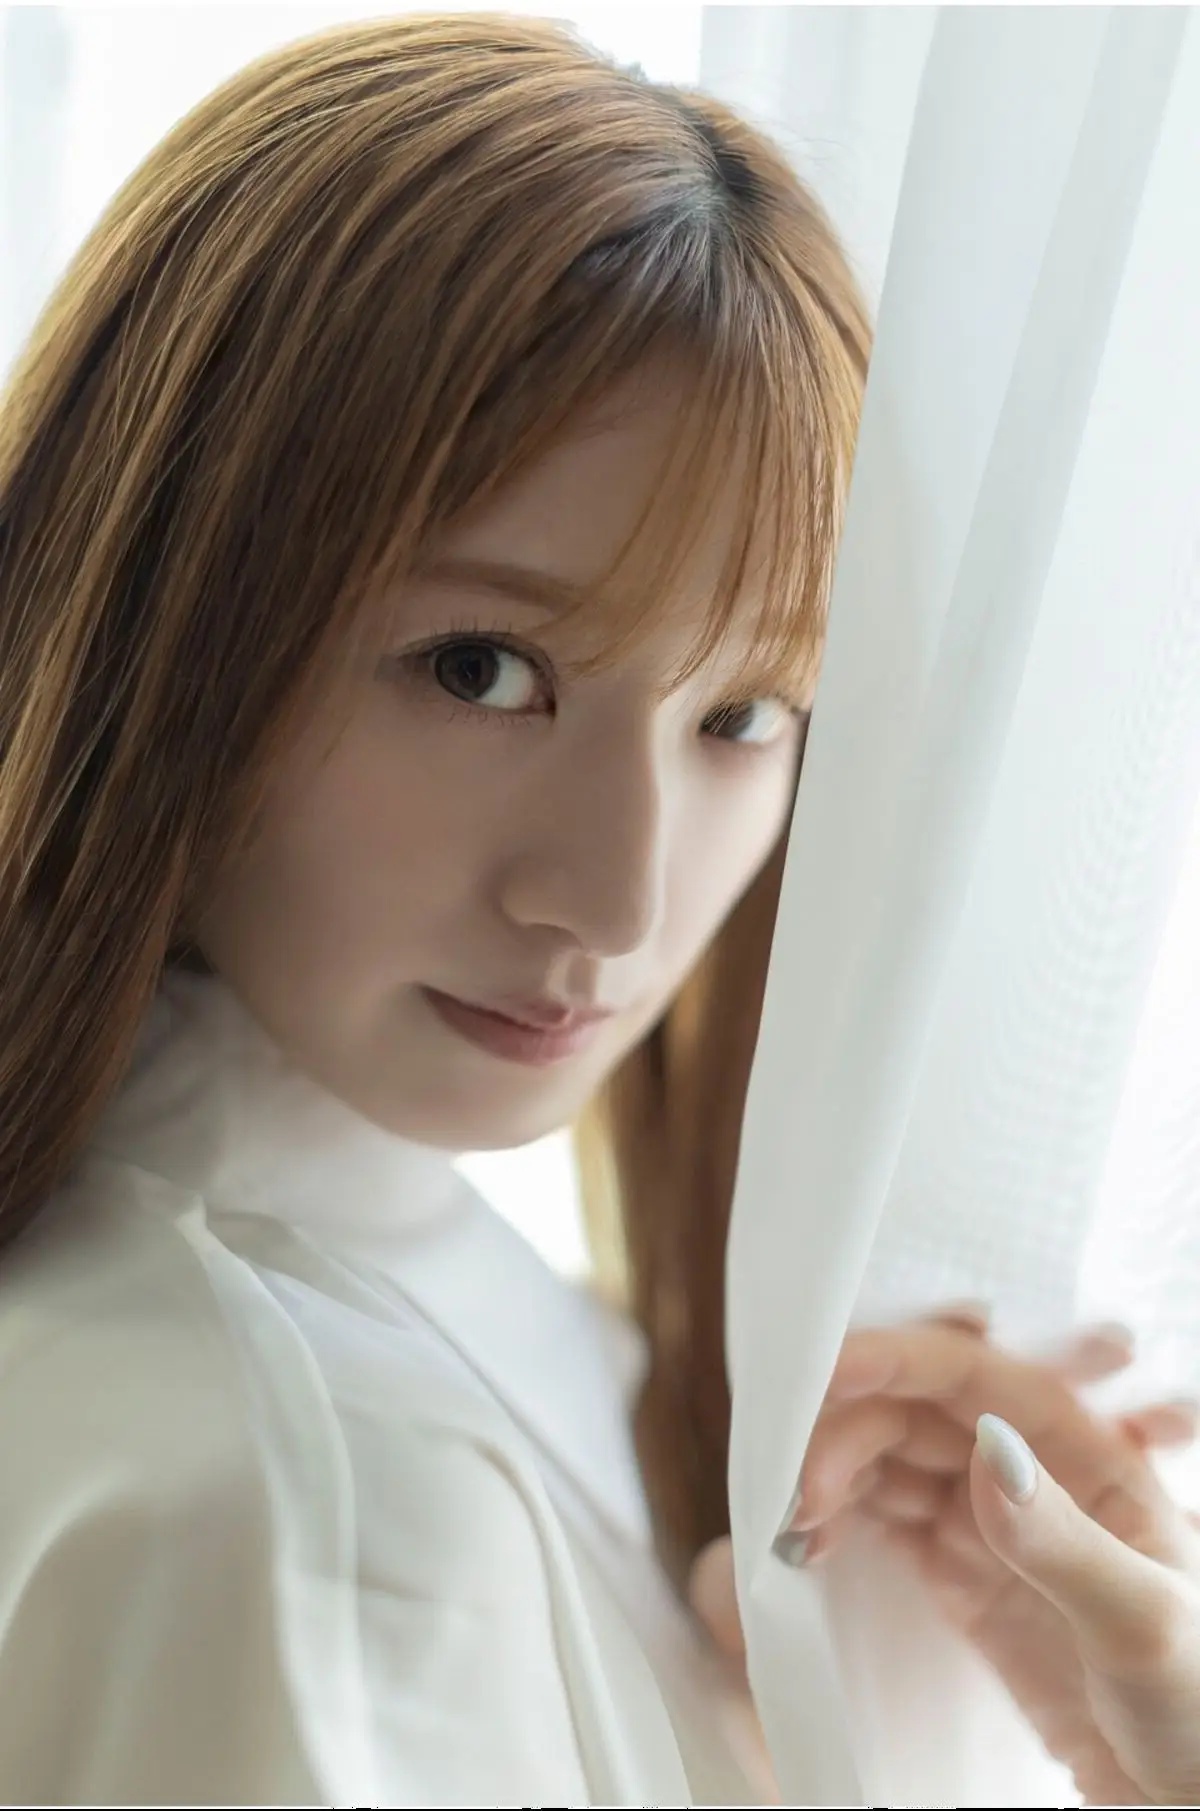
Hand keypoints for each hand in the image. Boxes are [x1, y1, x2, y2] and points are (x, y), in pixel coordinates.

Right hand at [690, 1315, 1199, 1805]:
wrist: (1176, 1800)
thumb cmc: (1194, 1708)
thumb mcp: (1141, 1622)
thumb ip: (1063, 1538)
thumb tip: (986, 1444)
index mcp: (1088, 1454)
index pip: (977, 1378)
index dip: (896, 1360)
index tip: (822, 1371)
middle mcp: (1032, 1472)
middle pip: (916, 1412)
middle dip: (847, 1431)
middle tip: (799, 1491)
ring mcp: (991, 1522)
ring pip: (891, 1459)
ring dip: (833, 1473)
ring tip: (794, 1522)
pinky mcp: (961, 1574)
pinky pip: (884, 1518)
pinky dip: (839, 1519)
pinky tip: (813, 1545)